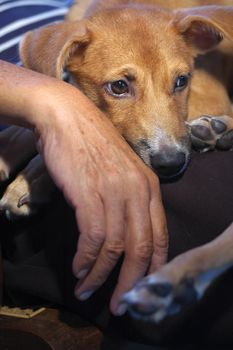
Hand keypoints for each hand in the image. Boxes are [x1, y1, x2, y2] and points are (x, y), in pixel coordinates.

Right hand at [35, 81, 167, 315]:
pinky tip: (78, 267)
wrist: (68, 118)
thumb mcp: (122, 172)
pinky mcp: (90, 193)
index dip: (153, 268)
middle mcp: (138, 191)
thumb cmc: (93, 146)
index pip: (161, 237)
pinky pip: (93, 238)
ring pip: (115, 248)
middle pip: (142, 249)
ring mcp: (114, 192)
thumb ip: (129, 202)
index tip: (141, 287)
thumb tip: (123, 240)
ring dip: (100, 275)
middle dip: (130, 282)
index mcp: (151, 187)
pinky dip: (86, 258)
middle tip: (118, 304)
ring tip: (87, 288)